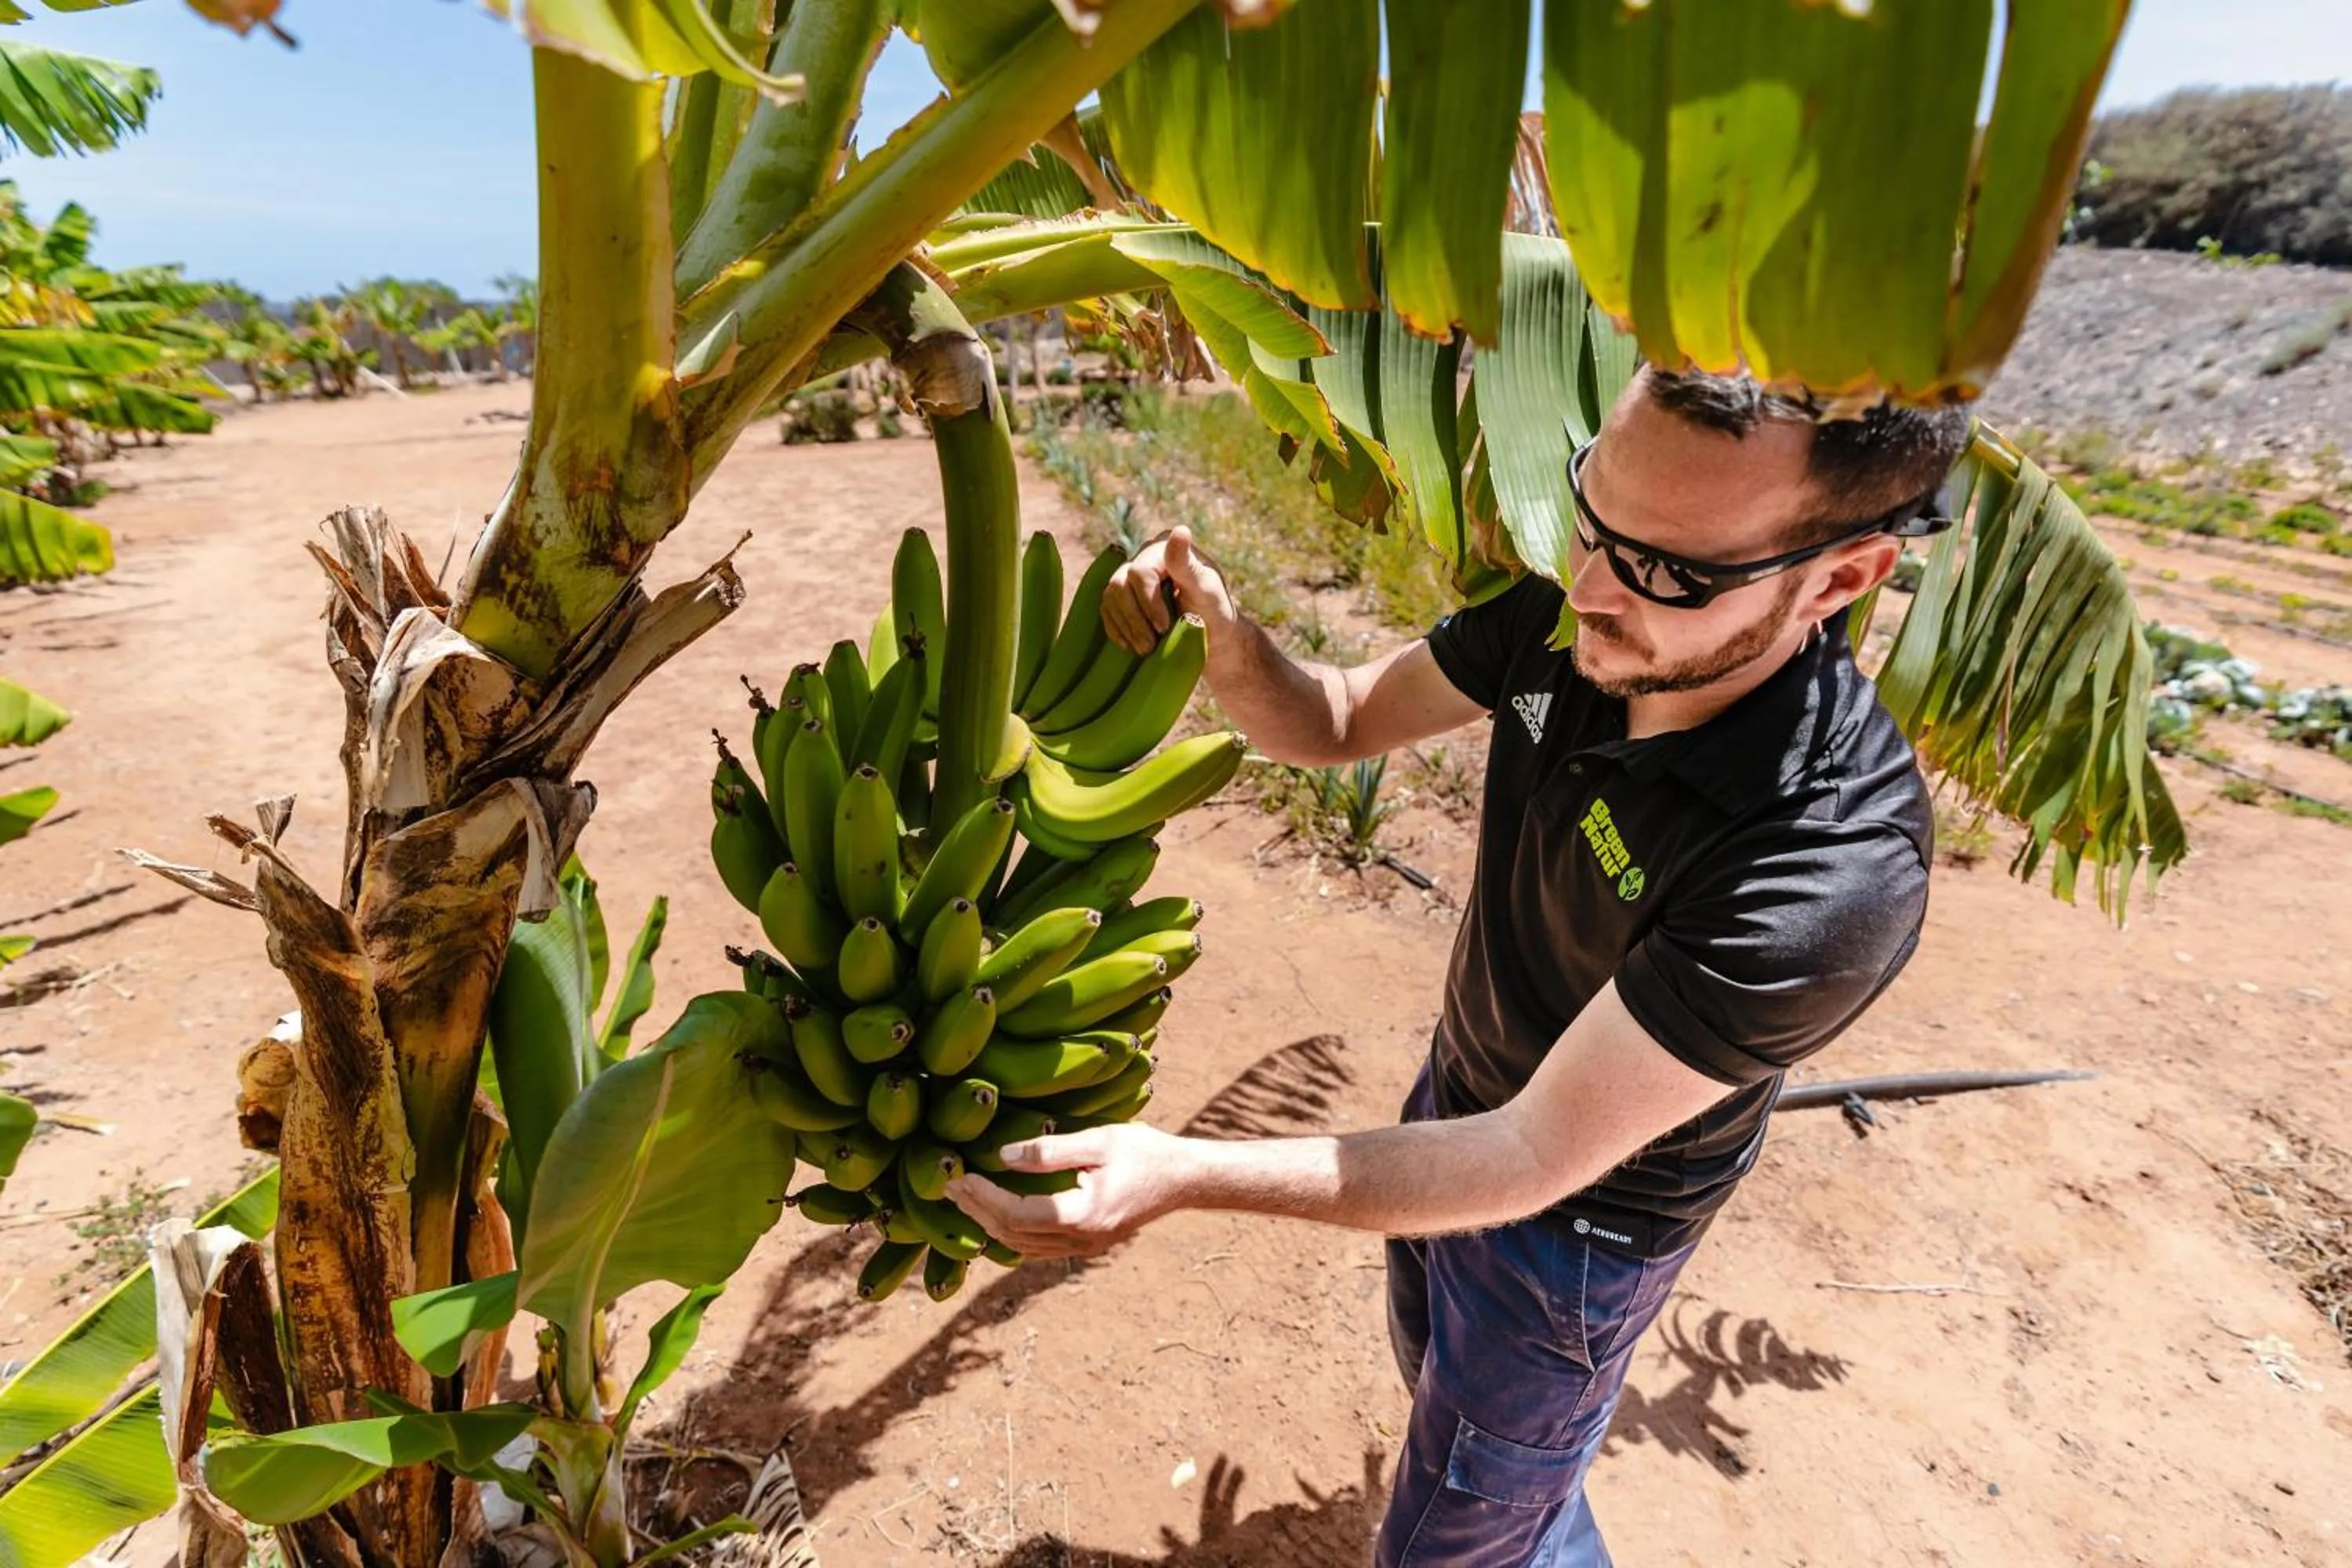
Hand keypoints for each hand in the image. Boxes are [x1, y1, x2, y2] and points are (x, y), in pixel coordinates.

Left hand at [943, 1124, 1194, 1259]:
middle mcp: (1080, 1239)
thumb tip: (1002, 1156)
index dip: (982, 1197)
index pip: (1017, 1214)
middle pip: (1013, 1235)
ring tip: (964, 1199)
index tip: (957, 1176)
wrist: (1184, 1179)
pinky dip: (1013, 1233)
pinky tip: (998, 1215)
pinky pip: (1039, 1248)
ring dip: (990, 1224)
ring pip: (1023, 1247)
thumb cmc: (1145, 1152)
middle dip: (977, 1211)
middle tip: (948, 1186)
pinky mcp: (1088, 1243)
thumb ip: (1050, 1150)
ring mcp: (1085, 1247)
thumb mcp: (1099, 1140)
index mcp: (1082, 1215)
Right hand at [1103, 525, 1235, 656]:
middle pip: (1120, 585)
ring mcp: (1130, 578)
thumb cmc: (1214, 611)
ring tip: (1144, 649)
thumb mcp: (1206, 589)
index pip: (1140, 573)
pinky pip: (1106, 609)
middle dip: (1134, 618)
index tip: (1164, 627)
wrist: (1212, 636)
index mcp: (1164, 549)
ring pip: (1110, 597)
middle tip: (1150, 646)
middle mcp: (1143, 558)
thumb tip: (1180, 530)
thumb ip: (1187, 564)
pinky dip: (1115, 629)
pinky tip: (1128, 646)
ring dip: (1125, 626)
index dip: (1148, 602)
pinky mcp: (1123, 598)